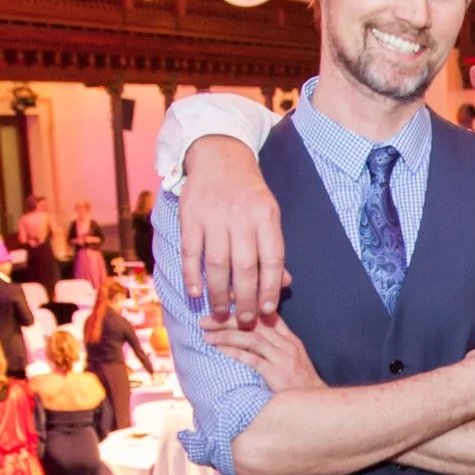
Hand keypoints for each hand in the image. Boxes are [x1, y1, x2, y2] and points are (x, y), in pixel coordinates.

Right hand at [179, 136, 286, 327]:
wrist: (219, 155)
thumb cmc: (248, 193)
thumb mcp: (269, 214)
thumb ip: (273, 248)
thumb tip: (284, 284)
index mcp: (266, 216)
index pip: (272, 259)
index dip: (270, 288)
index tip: (267, 311)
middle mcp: (241, 216)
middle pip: (245, 266)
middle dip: (245, 298)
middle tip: (243, 320)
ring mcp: (213, 216)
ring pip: (216, 263)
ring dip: (219, 293)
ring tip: (220, 313)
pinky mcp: (190, 216)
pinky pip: (190, 251)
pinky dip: (192, 275)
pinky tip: (196, 293)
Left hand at [204, 313, 324, 392]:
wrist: (315, 406)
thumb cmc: (300, 386)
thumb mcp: (293, 360)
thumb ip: (276, 346)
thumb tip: (251, 337)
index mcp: (289, 339)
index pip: (266, 314)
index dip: (244, 306)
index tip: (224, 302)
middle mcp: (286, 344)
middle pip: (254, 323)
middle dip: (228, 319)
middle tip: (206, 319)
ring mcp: (282, 358)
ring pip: (251, 337)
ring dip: (226, 334)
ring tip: (207, 334)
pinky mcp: (277, 374)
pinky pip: (252, 359)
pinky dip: (235, 352)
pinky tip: (219, 349)